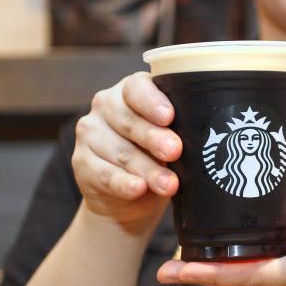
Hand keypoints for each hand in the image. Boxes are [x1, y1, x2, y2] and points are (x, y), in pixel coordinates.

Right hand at [72, 72, 180, 235]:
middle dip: (154, 137)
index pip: (137, 88)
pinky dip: (124, 184)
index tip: (169, 116)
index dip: (152, 101)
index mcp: (130, 91)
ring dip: (147, 169)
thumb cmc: (157, 156)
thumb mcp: (170, 140)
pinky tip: (138, 189)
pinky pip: (104, 174)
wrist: (129, 198)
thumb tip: (204, 141)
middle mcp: (106, 105)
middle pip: (128, 120)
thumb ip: (179, 133)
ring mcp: (90, 133)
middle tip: (175, 151)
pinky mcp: (81, 162)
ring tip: (170, 184)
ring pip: (121, 151)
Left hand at [157, 198, 285, 285]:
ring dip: (219, 272)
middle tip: (166, 270)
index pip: (253, 274)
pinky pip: (266, 274)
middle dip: (204, 276)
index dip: (213, 272)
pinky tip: (228, 255)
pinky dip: (240, 267)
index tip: (180, 269)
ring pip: (252, 280)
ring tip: (185, 262)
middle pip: (243, 281)